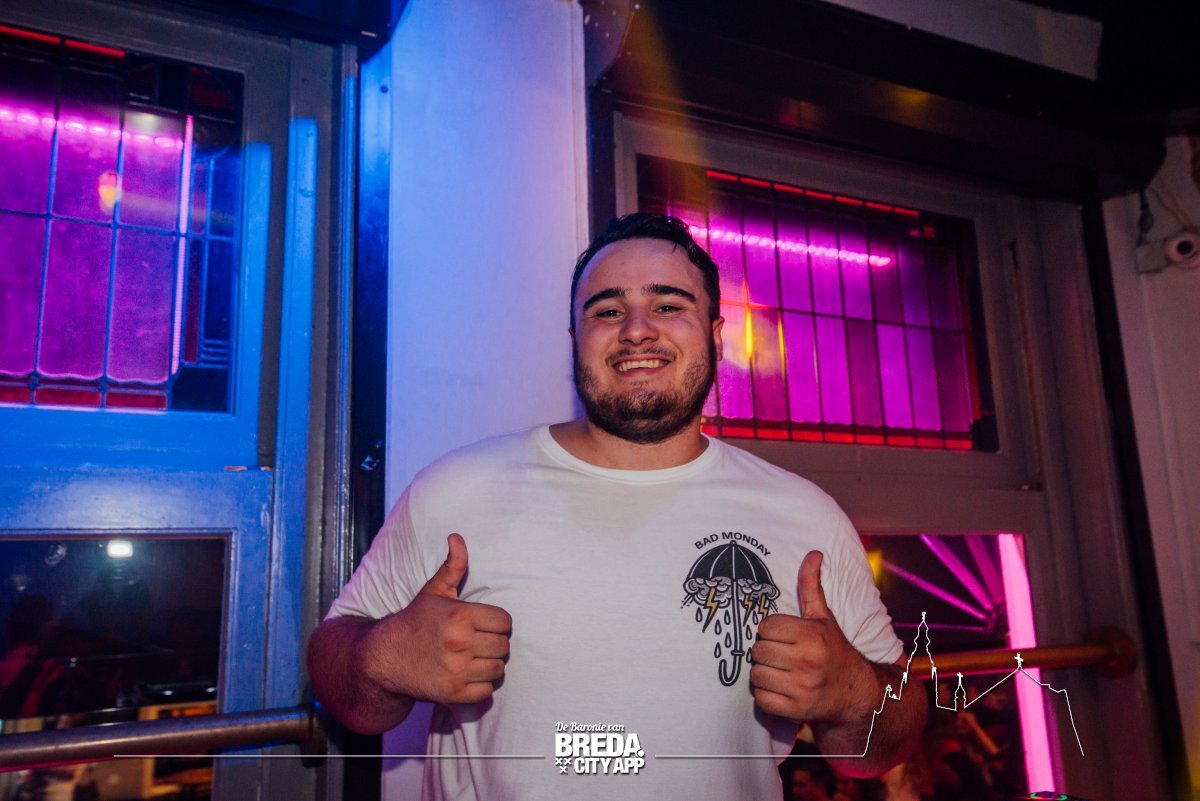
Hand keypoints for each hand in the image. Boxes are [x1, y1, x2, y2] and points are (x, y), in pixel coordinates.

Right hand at [363, 533, 511, 704]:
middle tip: (478, 642)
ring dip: (489, 665)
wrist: (384, 658)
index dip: (496, 623)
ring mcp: (456, 671)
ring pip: (498, 669)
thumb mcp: (433, 591)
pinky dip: (480, 686)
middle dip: (494, 644)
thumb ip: (453, 565)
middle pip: (504, 646)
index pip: (505, 621)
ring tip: (474, 659)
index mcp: (460, 616)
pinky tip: (467, 675)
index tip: (484, 625)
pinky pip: (486, 692)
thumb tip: (457, 537)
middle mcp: (460, 643)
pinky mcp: (452, 693)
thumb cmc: (414, 622)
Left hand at [750, 551, 875, 724]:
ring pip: (756, 675)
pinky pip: (761, 698)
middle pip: (758, 650)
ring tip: (780, 671)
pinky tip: (781, 689)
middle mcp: (807, 661)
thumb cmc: (834, 649)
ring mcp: (802, 688)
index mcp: (812, 636)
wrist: (857, 693)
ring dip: (764, 673)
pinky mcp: (796, 710)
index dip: (771, 631)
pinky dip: (766, 695)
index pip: (765, 626)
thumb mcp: (823, 617)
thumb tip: (813, 552)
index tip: (784, 636)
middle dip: (766, 651)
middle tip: (781, 654)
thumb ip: (812, 585)